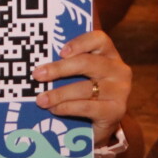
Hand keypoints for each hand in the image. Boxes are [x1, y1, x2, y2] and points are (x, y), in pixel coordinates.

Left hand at [33, 30, 130, 145]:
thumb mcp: (79, 72)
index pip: (99, 39)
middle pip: (87, 63)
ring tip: (41, 100)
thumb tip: (38, 65)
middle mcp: (118, 69)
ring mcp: (120, 90)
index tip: (60, 52)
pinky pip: (87, 107)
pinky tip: (54, 109)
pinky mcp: (117, 110)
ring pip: (84, 89)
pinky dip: (66, 108)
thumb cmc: (85, 87)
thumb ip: (67, 63)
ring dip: (58, 94)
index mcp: (108, 53)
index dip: (79, 43)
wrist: (104, 118)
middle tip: (37, 75)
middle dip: (58, 69)